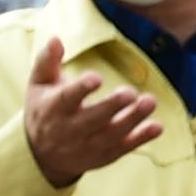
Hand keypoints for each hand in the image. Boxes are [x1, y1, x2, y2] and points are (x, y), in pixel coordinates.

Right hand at [23, 36, 161, 188]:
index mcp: (52, 109)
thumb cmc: (43, 109)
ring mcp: (87, 146)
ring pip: (111, 135)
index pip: (66, 99)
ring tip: (150, 102)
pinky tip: (157, 127)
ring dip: (132, 120)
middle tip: (130, 92)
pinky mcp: (103, 156)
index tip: (96, 78)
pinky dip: (141, 139)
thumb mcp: (38, 84)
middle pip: (92, 119)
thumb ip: (47, 61)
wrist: (42, 155)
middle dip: (112, 107)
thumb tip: (55, 39)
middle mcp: (69, 130)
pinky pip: (123, 148)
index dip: (81, 89)